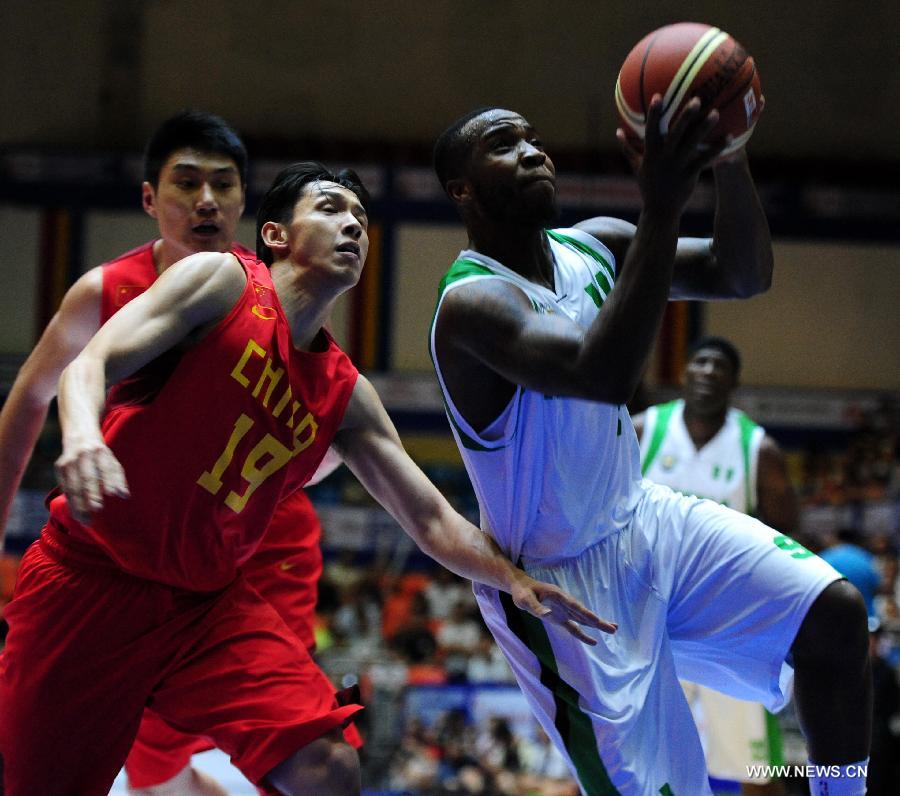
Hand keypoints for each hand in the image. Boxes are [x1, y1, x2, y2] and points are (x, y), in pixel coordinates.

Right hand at [54, 436, 129, 522]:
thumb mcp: (112, 461)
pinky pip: (65, 488)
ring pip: (73, 486)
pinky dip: (71, 502)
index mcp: (100, 452)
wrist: (79, 436)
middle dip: (91, 495)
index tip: (112, 494)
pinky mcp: (59, 467)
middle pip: (87, 478)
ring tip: (86, 520)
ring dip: (79, 505)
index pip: (105, 468)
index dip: (109, 480)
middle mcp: (84, 455)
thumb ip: (118, 478)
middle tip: (97, 510)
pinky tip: (77, 514)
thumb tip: (125, 495)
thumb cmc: (100, 455)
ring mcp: (69, 461)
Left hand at [510, 572, 615, 644]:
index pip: (574, 606)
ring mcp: (564, 610)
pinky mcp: (560, 618)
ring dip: (597, 624)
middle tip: (614, 628)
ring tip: (613, 629)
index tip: (597, 620)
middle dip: (598, 621)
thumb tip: (548, 615)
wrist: (521, 588)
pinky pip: (574, 627)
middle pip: (584, 613)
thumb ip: (537, 607)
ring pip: (583, 619)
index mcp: (558, 595)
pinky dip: (583, 634)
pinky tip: (594, 641)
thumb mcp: (525, 600)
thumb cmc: (522, 593)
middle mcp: (564, 602)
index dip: (586, 614)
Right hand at [620, 94, 728, 216]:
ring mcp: (677, 166)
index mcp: (651, 154)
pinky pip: (705, 159)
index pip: (651, 130)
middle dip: (685, 116)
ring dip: (704, 128)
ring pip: (692, 144)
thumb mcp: (636, 167)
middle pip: (675, 133)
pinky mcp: (690, 175)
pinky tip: (729, 137)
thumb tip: (617, 132)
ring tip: (716, 113)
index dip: (654, 114)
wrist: (660, 210)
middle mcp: (664, 158)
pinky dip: (717, 148)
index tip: (658, 96)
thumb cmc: (648, 186)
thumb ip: (627, 149)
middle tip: (697, 99)